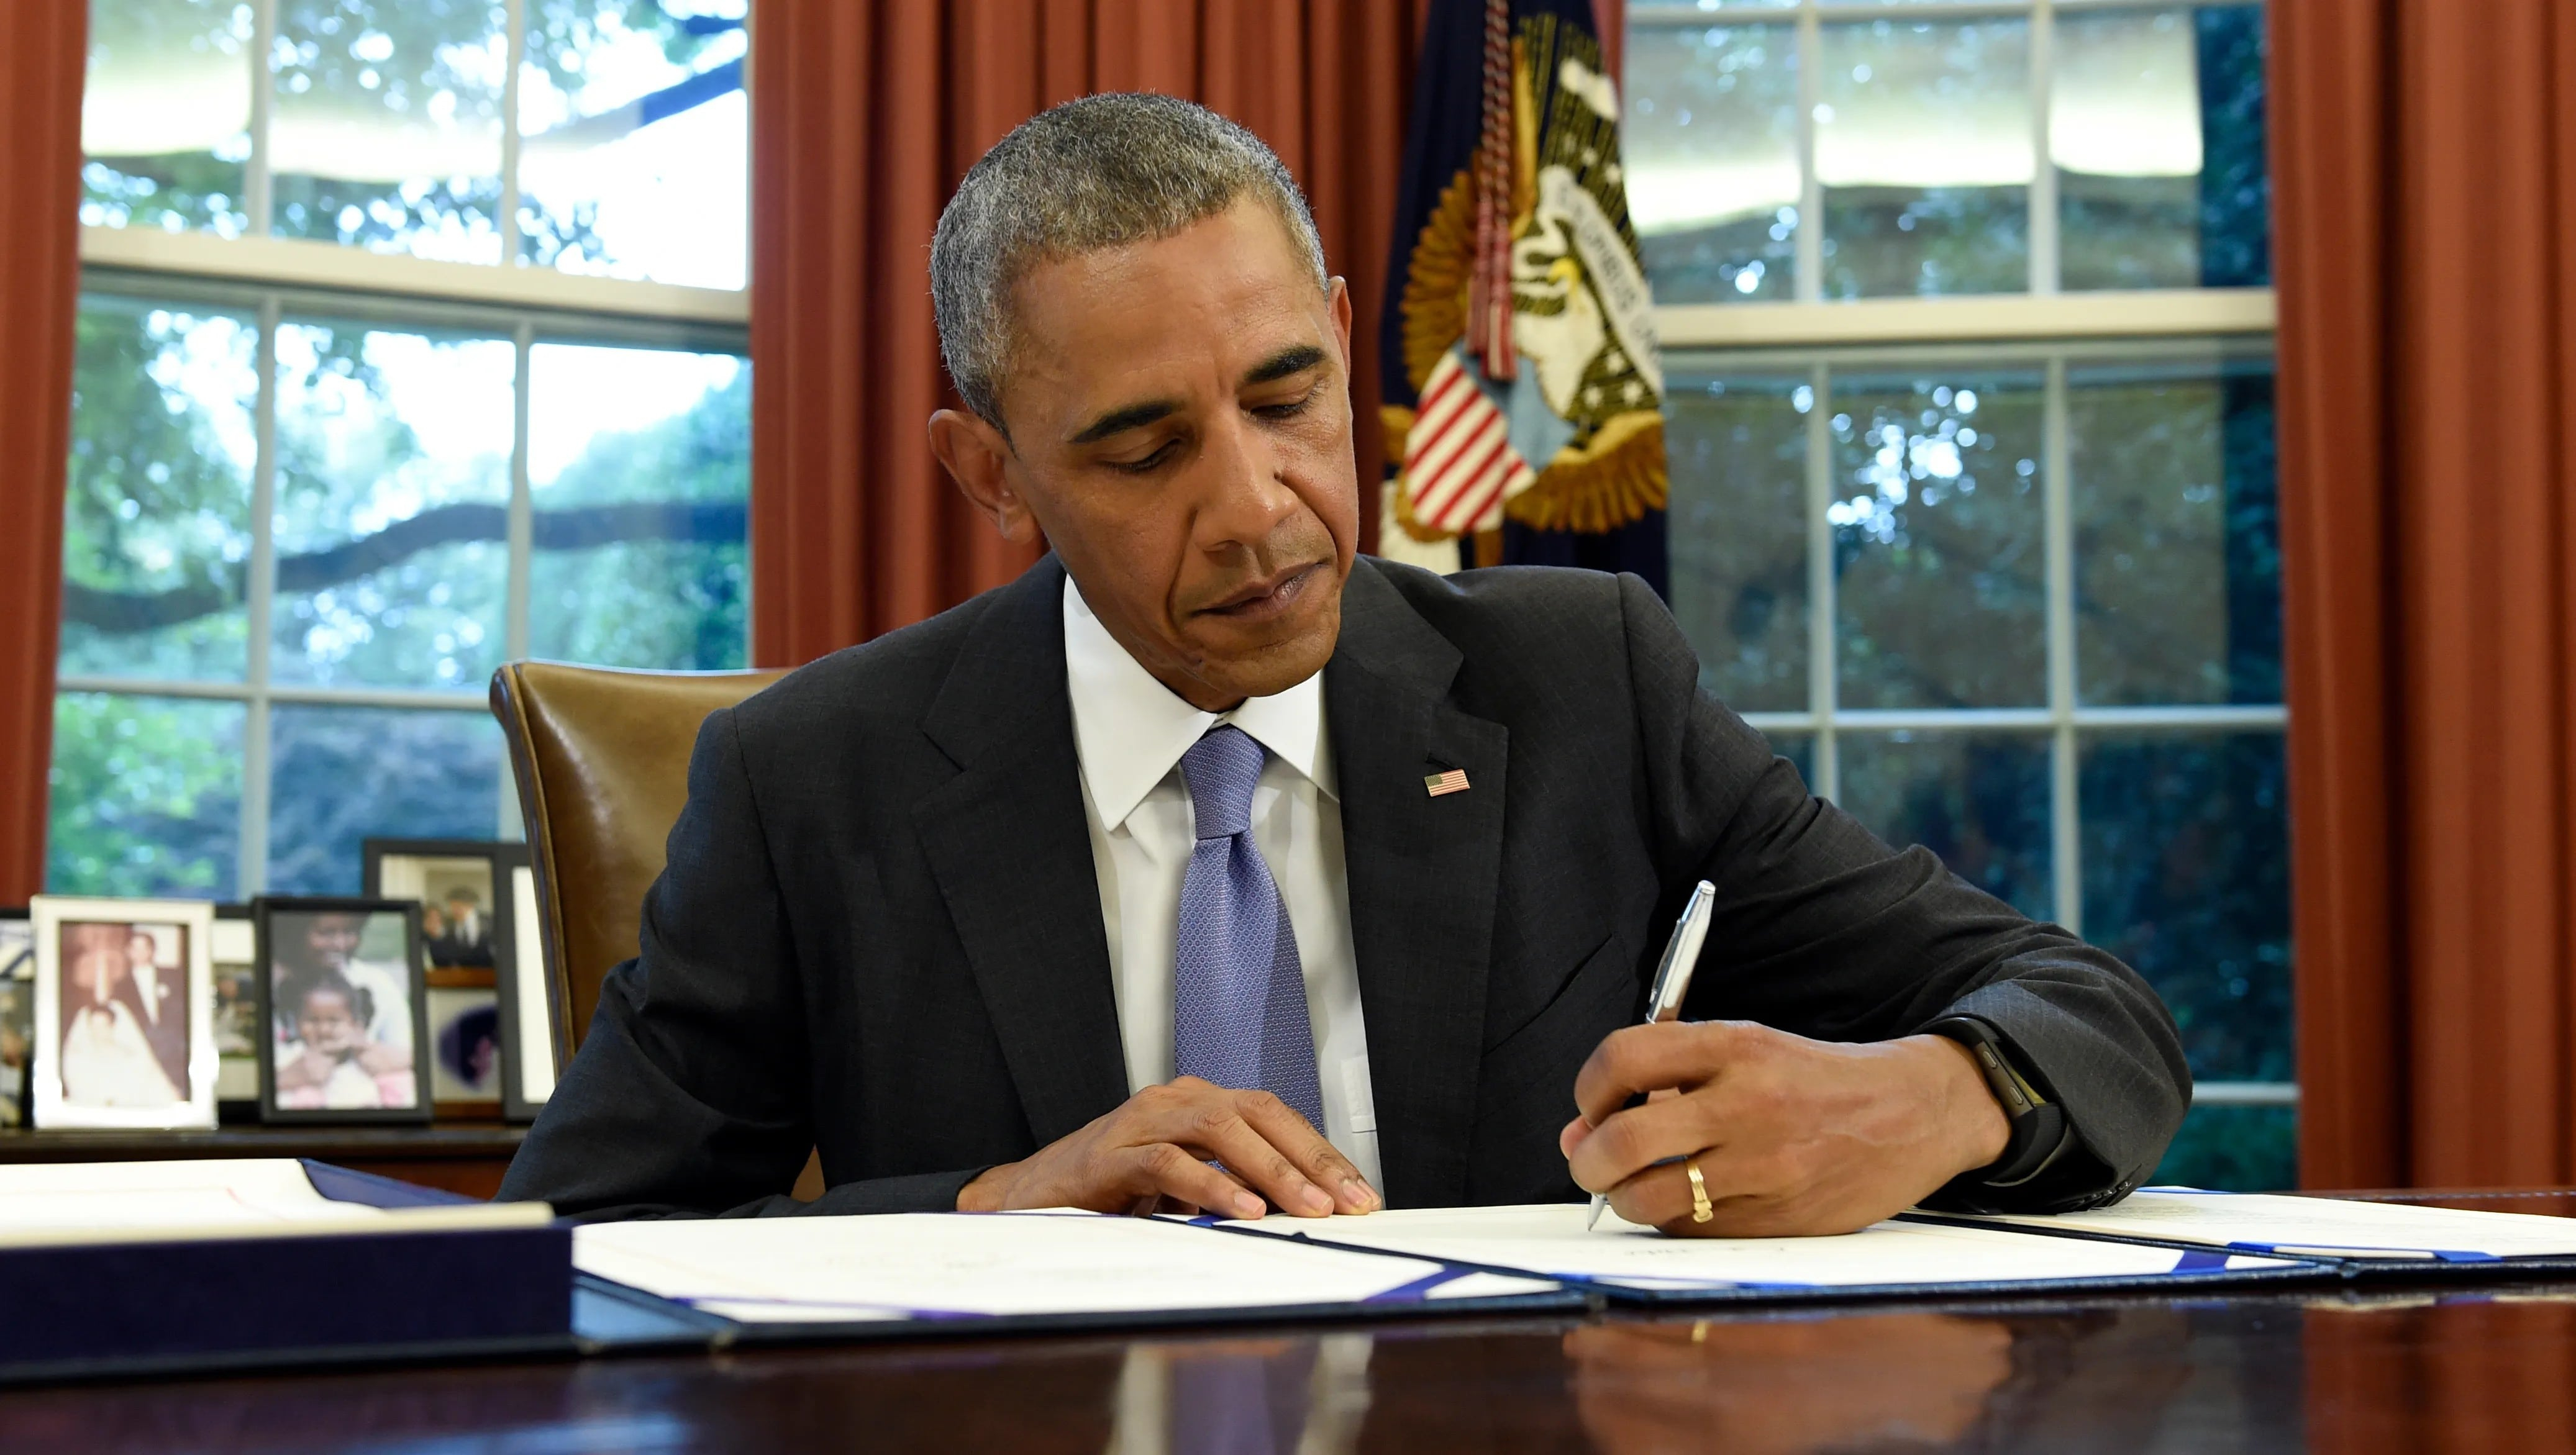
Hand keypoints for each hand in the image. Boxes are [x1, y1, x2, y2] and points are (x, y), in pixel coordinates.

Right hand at [956, 1076, 1381, 1218]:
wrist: (1029, 1195)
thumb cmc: (1113, 1192)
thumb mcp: (1186, 1190)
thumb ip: (1234, 1189)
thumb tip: (1304, 1214)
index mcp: (1200, 1104)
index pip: (1276, 1116)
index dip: (1322, 1152)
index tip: (1360, 1193)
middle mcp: (1176, 1100)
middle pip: (1259, 1112)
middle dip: (1310, 1158)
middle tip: (1349, 1201)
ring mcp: (1143, 1121)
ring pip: (1220, 1128)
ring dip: (1271, 1170)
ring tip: (1307, 1207)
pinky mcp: (1112, 1155)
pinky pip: (1170, 1163)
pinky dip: (1211, 1186)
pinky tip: (1242, 1211)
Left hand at [1558, 1021, 2009, 1236]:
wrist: (1915, 1113)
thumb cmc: (1816, 1080)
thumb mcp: (1747, 1050)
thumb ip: (1665, 1079)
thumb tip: (1580, 1132)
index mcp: (1735, 1047)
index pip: (1624, 1058)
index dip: (1589, 1089)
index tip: (1591, 1107)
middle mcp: (1747, 1104)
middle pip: (1624, 1141)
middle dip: (1589, 1161)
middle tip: (1591, 1163)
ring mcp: (1764, 1166)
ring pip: (1651, 1199)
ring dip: (1624, 1199)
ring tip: (1635, 1187)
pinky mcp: (1779, 1218)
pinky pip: (1692, 1232)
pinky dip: (1673, 1222)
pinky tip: (1688, 1202)